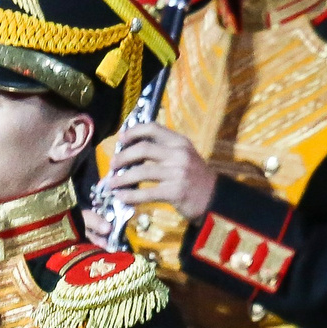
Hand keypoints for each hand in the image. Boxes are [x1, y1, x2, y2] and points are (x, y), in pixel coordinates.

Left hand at [98, 121, 214, 220]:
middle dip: (123, 157)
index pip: (152, 128)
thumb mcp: (184, 156)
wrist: (214, 199)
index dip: (133, 131)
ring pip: (141, 171)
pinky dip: (130, 195)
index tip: (121, 139)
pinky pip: (146, 193)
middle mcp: (179, 154)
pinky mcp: (175, 192)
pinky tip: (120, 197)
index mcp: (180, 142)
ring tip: (111, 183)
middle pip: (142, 149)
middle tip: (112, 164)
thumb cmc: (195, 178)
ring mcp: (178, 173)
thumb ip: (163, 150)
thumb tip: (132, 150)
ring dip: (122, 178)